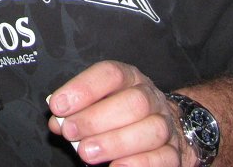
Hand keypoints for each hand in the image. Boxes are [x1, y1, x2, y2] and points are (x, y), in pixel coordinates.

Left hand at [47, 60, 191, 166]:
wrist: (165, 125)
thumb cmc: (121, 112)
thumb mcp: (99, 102)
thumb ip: (77, 110)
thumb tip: (58, 122)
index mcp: (129, 78)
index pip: (110, 74)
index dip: (83, 89)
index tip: (58, 106)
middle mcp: (150, 97)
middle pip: (133, 103)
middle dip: (96, 119)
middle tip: (71, 131)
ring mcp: (165, 124)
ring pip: (151, 130)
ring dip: (115, 142)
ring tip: (86, 152)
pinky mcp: (175, 151)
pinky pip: (163, 157)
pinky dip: (139, 164)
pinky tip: (116, 166)